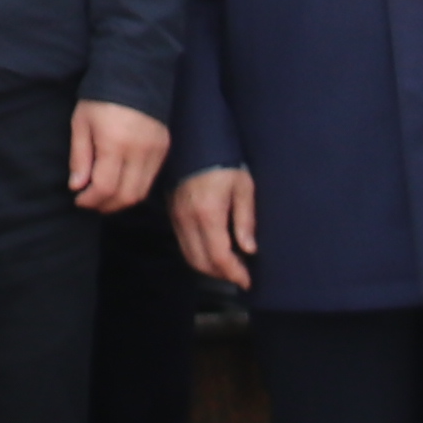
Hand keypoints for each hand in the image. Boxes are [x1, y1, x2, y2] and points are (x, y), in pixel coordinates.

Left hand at [69, 101, 167, 213]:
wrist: (134, 72)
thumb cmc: (100, 96)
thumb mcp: (81, 122)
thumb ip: (79, 156)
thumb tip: (77, 186)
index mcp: (115, 144)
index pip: (105, 187)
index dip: (91, 200)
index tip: (78, 199)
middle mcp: (139, 151)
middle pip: (126, 196)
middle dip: (106, 205)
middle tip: (90, 202)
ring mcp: (156, 151)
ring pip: (141, 192)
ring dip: (121, 200)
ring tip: (104, 195)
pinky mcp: (164, 148)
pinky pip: (150, 179)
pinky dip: (135, 187)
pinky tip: (120, 182)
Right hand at [172, 166, 257, 287]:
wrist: (196, 141)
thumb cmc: (225, 162)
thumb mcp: (243, 187)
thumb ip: (245, 220)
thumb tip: (249, 250)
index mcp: (208, 214)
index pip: (219, 256)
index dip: (234, 273)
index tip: (247, 281)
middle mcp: (188, 220)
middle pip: (201, 262)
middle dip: (222, 274)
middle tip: (240, 276)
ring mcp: (177, 217)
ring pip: (190, 256)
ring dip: (209, 267)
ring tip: (229, 267)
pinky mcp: (173, 214)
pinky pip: (184, 244)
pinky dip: (199, 255)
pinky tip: (214, 251)